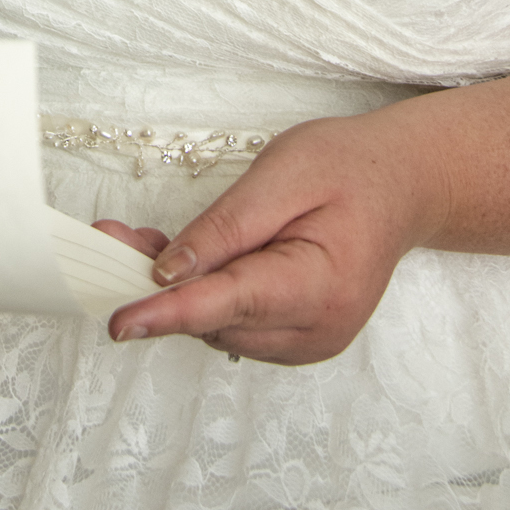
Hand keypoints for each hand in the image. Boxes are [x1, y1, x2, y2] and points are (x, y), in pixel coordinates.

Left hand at [99, 110, 447, 363]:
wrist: (401, 184)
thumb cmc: (349, 168)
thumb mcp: (283, 174)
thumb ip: (225, 227)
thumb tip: (167, 271)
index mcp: (319, 286)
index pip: (228, 305)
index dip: (168, 312)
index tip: (119, 320)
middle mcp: (315, 331)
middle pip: (215, 319)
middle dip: (156, 285)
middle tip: (108, 238)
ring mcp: (307, 341)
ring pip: (218, 325)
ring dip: (176, 289)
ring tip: (138, 240)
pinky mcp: (295, 335)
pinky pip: (234, 321)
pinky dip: (202, 294)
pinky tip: (180, 260)